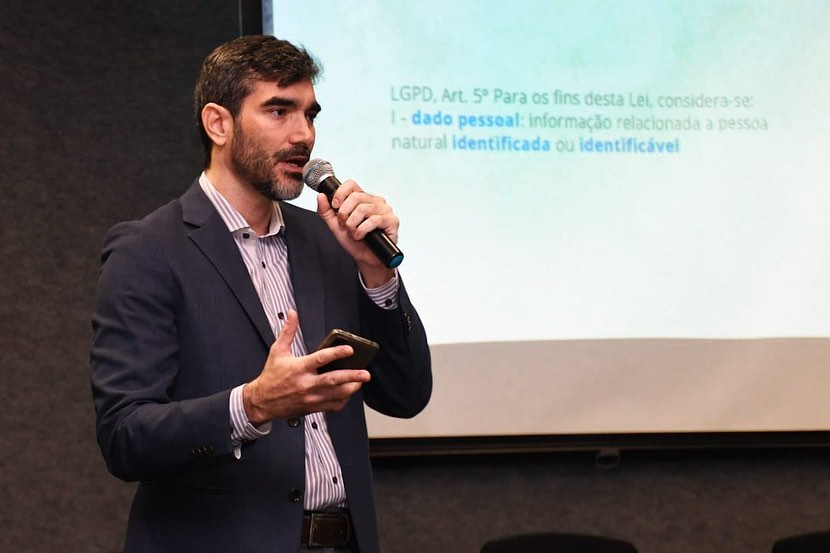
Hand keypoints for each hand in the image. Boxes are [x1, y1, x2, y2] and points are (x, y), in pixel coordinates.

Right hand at [242, 310, 370, 424]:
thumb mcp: (277, 351)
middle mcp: (306, 384)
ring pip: (335, 395)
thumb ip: (288, 331)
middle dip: (351, 376)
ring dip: (351, 389)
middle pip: (333, 380)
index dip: (336, 353)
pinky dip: (343, 400)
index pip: (320, 359)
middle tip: (365, 373)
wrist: (261, 402)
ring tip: (361, 381)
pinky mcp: (312, 408)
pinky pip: (332, 406)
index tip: (349, 350)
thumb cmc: (271, 376)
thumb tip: (292, 314)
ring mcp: (310, 398)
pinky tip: (348, 392)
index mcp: (298, 368)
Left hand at [316, 179, 397, 287]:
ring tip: (354, 233)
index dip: (340, 193)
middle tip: (345, 225)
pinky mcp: (392, 220)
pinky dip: (363, 230)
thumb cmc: (354, 241)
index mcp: (362, 198)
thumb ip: (326, 211)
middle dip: (345, 214)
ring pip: (363, 209)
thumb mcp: (335, 226)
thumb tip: (321, 196)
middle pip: (355, 197)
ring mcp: (385, 210)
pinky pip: (374, 220)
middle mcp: (375, 201)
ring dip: (353, 224)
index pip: (351, 184)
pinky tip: (361, 236)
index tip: (335, 206)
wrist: (366, 259)